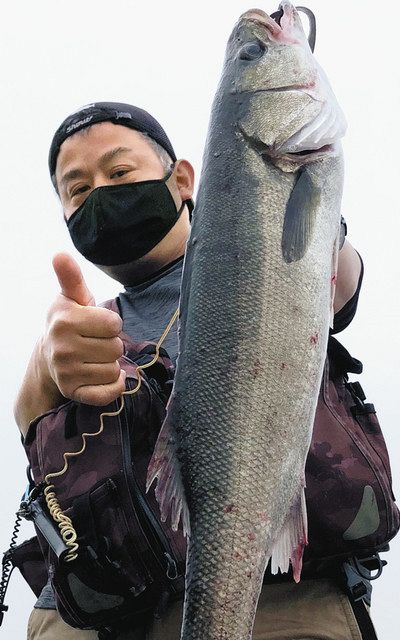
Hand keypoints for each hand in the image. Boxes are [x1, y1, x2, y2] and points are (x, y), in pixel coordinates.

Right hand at [42, 253, 125, 404]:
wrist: (49, 357)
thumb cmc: (69, 322)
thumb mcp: (72, 298)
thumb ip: (71, 277)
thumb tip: (60, 254)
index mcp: (65, 320)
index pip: (114, 324)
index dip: (110, 324)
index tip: (97, 324)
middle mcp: (63, 347)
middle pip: (116, 348)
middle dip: (111, 345)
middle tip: (95, 343)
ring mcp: (67, 372)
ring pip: (114, 370)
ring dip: (111, 365)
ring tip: (94, 358)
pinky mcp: (73, 392)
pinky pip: (109, 393)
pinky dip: (113, 386)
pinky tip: (103, 376)